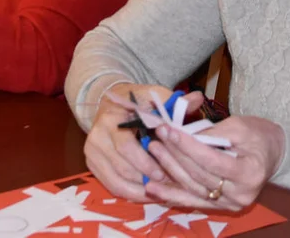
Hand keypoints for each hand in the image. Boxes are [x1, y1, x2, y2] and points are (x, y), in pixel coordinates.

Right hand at [84, 84, 203, 201]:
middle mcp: (97, 136)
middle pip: (122, 168)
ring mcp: (92, 152)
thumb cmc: (136, 101)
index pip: (126, 146)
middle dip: (146, 180)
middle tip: (167, 186)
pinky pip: (112, 186)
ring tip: (161, 193)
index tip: (163, 173)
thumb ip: (174, 101)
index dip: (145, 163)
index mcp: (111, 119)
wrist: (110, 104)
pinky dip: (131, 194)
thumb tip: (197, 98)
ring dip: (140, 191)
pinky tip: (148, 194)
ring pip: (117, 182)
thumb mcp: (153, 96)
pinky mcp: (92, 165)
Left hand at [143, 114, 285, 211]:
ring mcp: (230, 204)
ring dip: (169, 170)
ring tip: (153, 151)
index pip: (211, 160)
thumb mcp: (239, 126)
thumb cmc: (258, 136)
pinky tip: (152, 188)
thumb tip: (182, 134)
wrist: (273, 155)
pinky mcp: (220, 207)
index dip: (187, 145)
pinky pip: (192, 201)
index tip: (168, 130)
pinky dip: (171, 195)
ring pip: (192, 188)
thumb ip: (212, 132)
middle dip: (175, 154)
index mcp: (250, 172)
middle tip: (157, 136)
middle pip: (199, 175)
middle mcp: (241, 194)